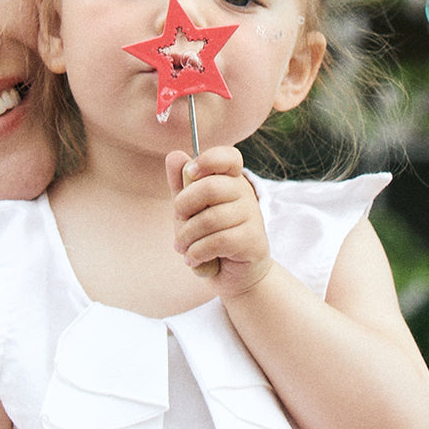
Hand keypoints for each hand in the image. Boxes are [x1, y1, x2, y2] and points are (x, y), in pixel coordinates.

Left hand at [166, 146, 271, 296]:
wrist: (234, 274)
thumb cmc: (209, 236)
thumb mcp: (190, 209)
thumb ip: (181, 184)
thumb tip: (174, 154)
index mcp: (230, 179)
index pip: (228, 156)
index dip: (208, 160)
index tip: (191, 173)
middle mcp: (244, 193)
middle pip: (210, 188)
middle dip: (183, 207)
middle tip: (179, 221)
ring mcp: (252, 215)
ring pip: (210, 219)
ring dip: (187, 237)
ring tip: (182, 247)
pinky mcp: (254, 240)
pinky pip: (219, 241)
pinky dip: (198, 252)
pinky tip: (194, 258)